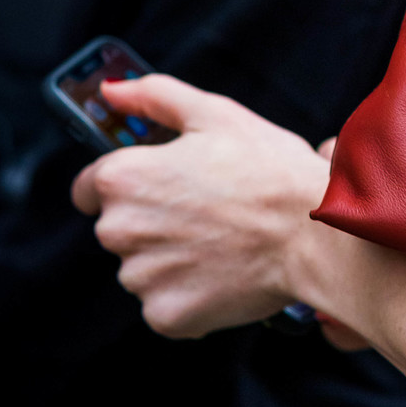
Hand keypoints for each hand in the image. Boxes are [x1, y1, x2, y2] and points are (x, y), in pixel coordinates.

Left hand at [71, 74, 329, 337]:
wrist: (316, 234)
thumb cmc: (269, 170)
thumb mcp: (214, 114)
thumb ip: (154, 96)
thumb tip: (110, 91)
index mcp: (120, 178)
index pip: (89, 189)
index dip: (130, 186)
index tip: (163, 191)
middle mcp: (118, 230)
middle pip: (120, 231)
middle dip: (154, 224)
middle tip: (208, 215)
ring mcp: (141, 278)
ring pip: (144, 271)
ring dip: (173, 262)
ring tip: (222, 245)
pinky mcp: (166, 316)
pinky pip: (167, 307)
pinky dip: (191, 296)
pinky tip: (224, 275)